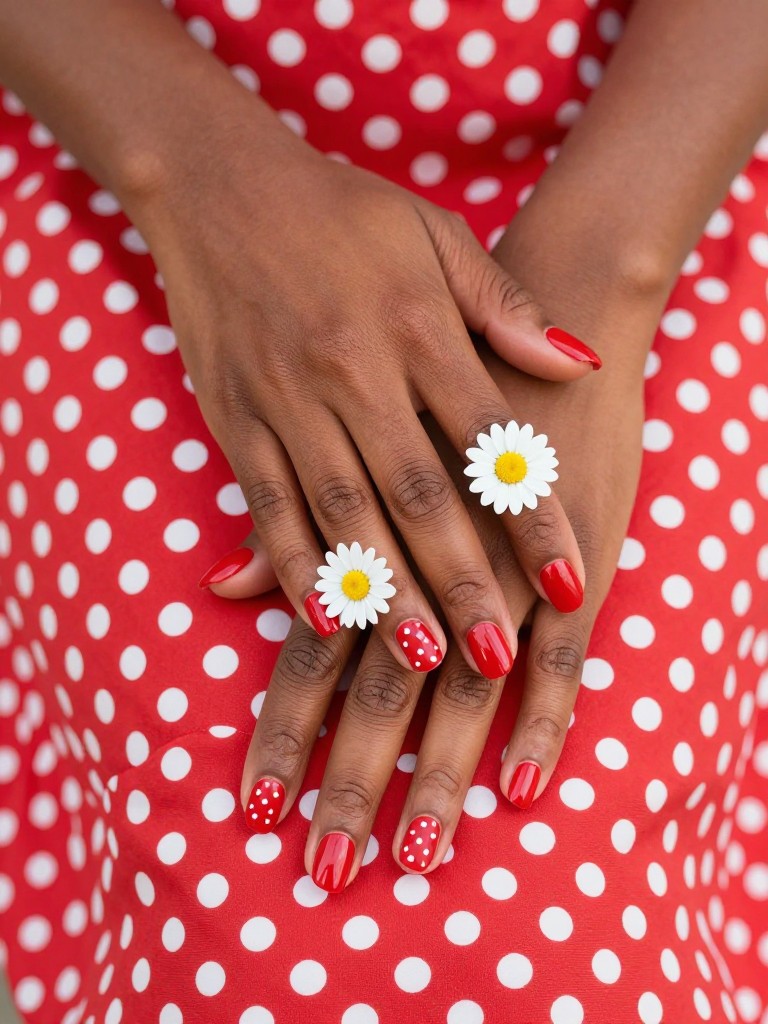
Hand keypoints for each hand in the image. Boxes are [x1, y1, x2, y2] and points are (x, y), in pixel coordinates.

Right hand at [136, 119, 599, 680]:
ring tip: (422, 660)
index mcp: (417, 326)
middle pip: (418, 494)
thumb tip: (581, 363)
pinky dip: (294, 565)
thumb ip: (506, 306)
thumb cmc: (343, 213)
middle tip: (498, 657)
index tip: (570, 582)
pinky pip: (268, 504)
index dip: (531, 516)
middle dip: (462, 582)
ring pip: (344, 513)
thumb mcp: (434, 234)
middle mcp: (354, 370)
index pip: (490, 439)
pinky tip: (326, 617)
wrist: (222, 188)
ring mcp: (288, 399)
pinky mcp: (235, 419)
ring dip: (385, 592)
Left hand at [215, 337, 643, 886]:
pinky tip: (525, 788)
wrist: (557, 284)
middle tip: (324, 870)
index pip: (312, 648)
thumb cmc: (435, 364)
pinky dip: (545, 723)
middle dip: (349, 781)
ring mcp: (508, 554)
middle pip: (377, 686)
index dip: (285, 731)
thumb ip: (287, 512)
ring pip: (463, 687)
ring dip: (436, 775)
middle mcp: (431, 550)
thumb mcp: (343, 410)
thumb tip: (223, 586)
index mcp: (370, 521)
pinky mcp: (578, 548)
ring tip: (411, 854)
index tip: (257, 808)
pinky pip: (566, 653)